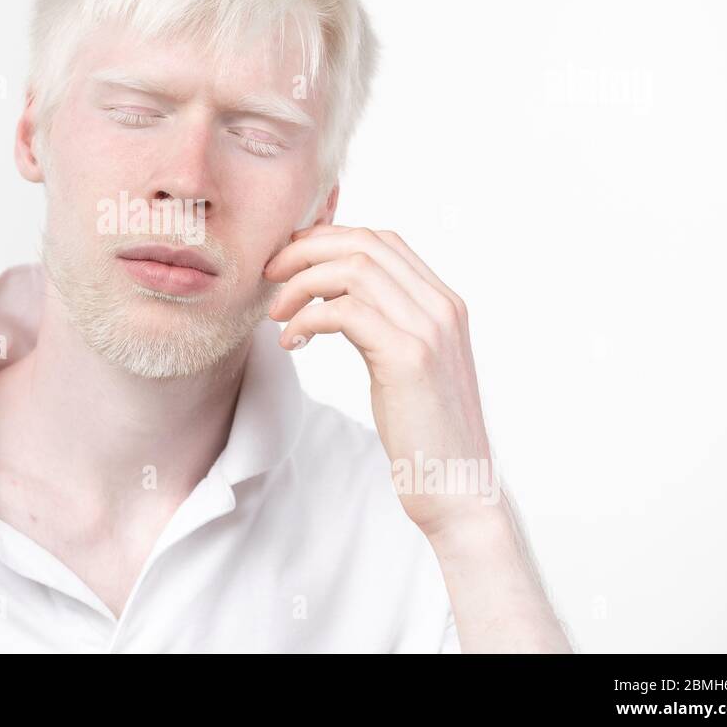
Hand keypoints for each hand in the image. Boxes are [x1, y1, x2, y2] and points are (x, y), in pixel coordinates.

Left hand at [264, 224, 497, 538]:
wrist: (456, 486)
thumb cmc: (423, 431)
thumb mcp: (405, 362)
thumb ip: (383, 322)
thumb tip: (333, 297)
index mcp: (444, 303)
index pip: (382, 241)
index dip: (329, 241)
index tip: (290, 263)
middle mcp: (442, 307)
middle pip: (363, 244)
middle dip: (306, 251)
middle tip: (270, 276)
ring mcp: (428, 329)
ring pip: (351, 270)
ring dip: (301, 284)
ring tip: (277, 314)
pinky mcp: (408, 357)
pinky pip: (343, 312)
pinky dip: (306, 318)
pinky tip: (292, 342)